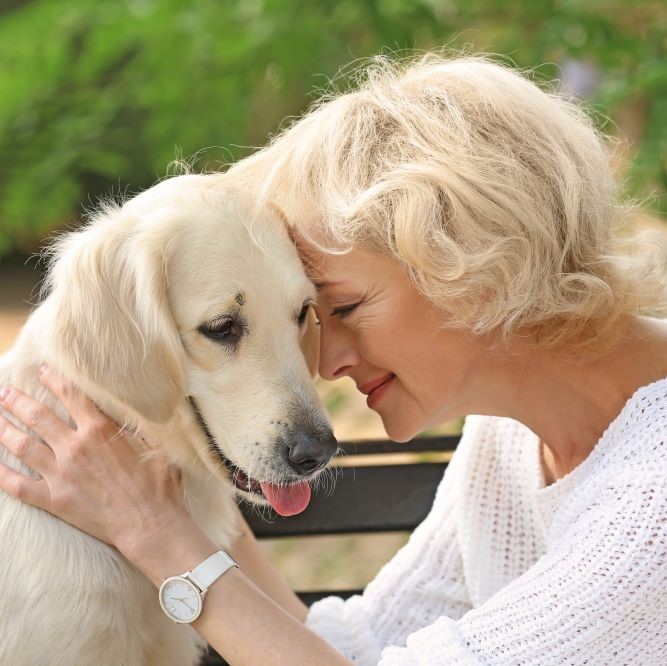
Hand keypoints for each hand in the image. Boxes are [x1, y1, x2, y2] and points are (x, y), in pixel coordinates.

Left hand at [0, 364, 187, 554]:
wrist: (149, 522)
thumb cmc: (158, 483)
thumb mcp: (154, 442)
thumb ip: (136, 422)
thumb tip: (132, 404)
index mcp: (99, 429)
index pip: (71, 395)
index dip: (54, 380)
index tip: (42, 370)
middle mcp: (75, 446)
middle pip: (37, 416)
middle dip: (17, 401)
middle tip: (4, 392)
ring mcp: (60, 473)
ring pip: (22, 445)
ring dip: (4, 428)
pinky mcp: (53, 499)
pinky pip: (17, 484)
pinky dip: (1, 472)